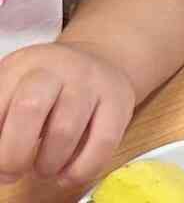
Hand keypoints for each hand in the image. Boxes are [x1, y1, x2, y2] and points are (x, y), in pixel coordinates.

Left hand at [0, 40, 135, 188]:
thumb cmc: (46, 89)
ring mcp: (92, 81)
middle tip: (11, 173)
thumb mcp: (13, 90)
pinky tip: (68, 174)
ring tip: (43, 169)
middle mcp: (58, 67)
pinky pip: (103, 142)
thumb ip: (0, 119)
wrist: (98, 61)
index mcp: (22, 65)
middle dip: (13, 155)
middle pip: (29, 110)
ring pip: (65, 131)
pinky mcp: (120, 100)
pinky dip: (81, 169)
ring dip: (47, 165)